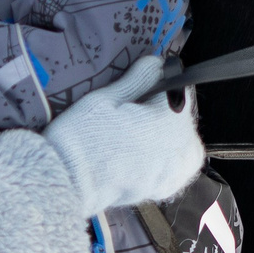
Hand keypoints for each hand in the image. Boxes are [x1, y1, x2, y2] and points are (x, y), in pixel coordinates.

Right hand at [42, 55, 205, 214]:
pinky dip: (170, 158)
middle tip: (137, 110)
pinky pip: (178, 168)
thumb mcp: (107, 98)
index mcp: (169, 121)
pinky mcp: (163, 190)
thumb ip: (139, 79)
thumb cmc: (84, 136)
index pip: (180, 91)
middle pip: (183, 118)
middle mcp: (179, 148)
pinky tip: (149, 154)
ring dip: (171, 134)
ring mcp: (173, 172)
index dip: (162, 83)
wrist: (68, 182)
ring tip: (143, 133)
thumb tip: (158, 63)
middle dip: (166, 110)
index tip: (145, 83)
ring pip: (185, 143)